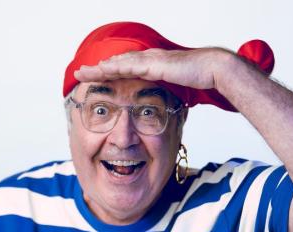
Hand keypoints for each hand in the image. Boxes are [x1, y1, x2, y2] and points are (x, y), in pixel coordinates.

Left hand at [74, 48, 228, 90]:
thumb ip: (165, 98)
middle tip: (79, 73)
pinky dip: (115, 67)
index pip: (124, 70)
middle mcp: (148, 60)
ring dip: (100, 67)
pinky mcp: (155, 63)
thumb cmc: (200, 81)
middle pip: (116, 64)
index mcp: (152, 67)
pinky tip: (102, 70)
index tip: (93, 81)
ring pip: (119, 62)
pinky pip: (130, 65)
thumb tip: (161, 110)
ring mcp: (151, 60)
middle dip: (97, 69)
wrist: (213, 70)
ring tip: (83, 72)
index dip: (108, 75)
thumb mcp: (176, 93)